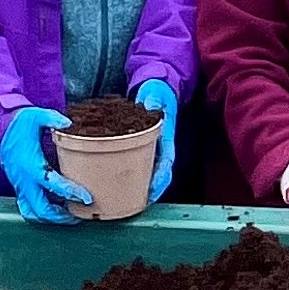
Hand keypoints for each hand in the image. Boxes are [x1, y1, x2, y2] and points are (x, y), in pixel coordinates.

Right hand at [0, 107, 87, 223]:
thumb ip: (52, 119)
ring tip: (70, 216)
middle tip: (80, 214)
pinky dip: (42, 212)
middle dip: (62, 216)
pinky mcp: (19, 188)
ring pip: (33, 212)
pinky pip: (28, 207)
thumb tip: (68, 123)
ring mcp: (20, 186)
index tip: (86, 197)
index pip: (52, 184)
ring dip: (51, 218)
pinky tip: (56, 208)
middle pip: (41, 209)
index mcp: (30, 164)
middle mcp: (24, 180)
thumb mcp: (35, 116)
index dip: (70, 192)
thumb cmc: (18, 124)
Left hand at [131, 77, 180, 201]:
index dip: (161, 177)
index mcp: (167, 137)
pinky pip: (140, 165)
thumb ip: (154, 100)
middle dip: (152, 190)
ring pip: (151, 172)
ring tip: (130, 200)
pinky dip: (134, 177)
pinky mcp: (144, 147)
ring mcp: (153, 148)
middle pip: (160, 174)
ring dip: (143, 188)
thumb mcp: (156, 93)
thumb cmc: (157, 91)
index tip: (153, 189)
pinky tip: (121, 184)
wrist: (159, 87)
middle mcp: (162, 147)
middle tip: (141, 202)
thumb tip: (152, 105)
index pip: (167, 161)